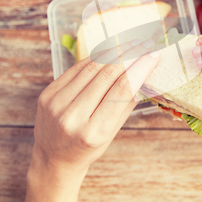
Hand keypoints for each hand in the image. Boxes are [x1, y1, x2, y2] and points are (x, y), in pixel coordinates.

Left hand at [25, 39, 158, 201]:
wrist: (53, 158)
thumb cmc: (88, 147)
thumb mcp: (112, 131)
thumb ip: (126, 102)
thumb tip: (145, 71)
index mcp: (94, 132)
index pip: (121, 90)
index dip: (139, 68)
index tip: (153, 55)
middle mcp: (73, 117)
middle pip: (107, 75)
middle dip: (129, 54)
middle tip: (144, 43)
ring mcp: (57, 104)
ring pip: (91, 67)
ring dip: (114, 51)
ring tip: (130, 43)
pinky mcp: (48, 94)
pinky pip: (76, 69)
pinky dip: (95, 58)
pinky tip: (109, 51)